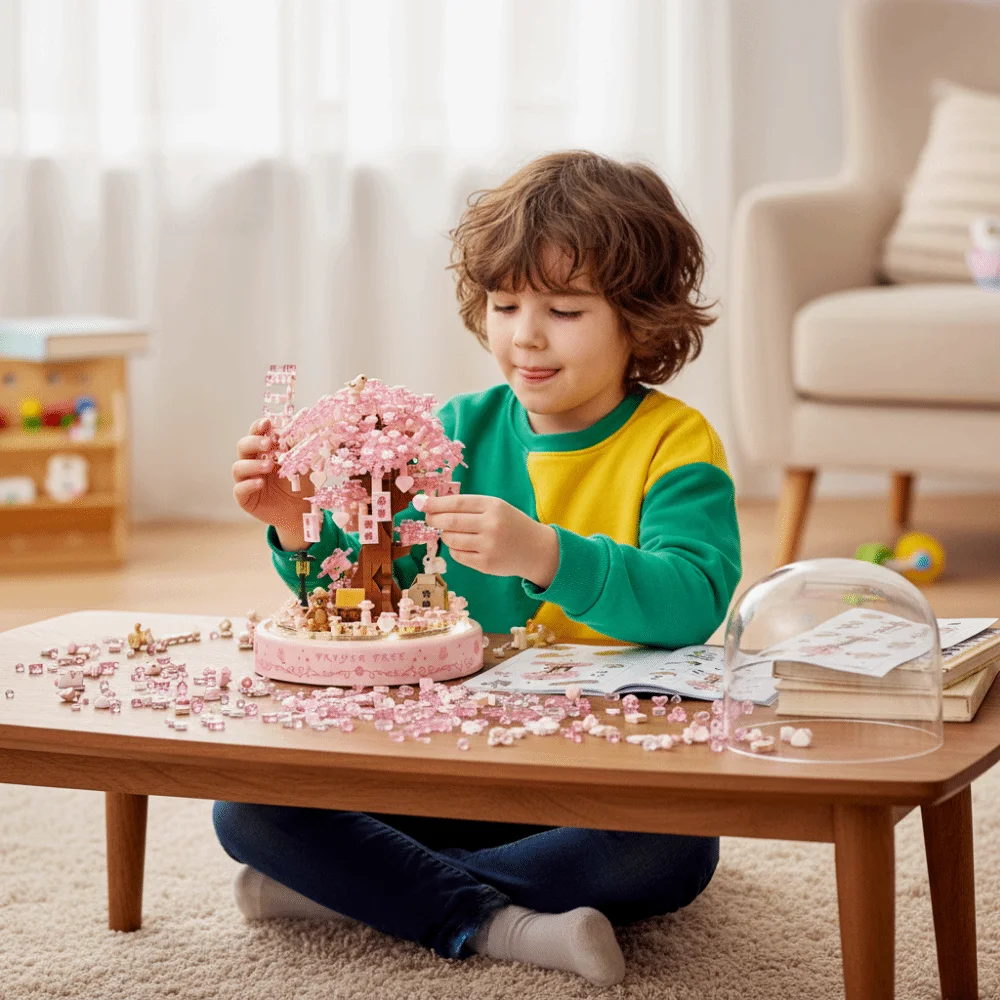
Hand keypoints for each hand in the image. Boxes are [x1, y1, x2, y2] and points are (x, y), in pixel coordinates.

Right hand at [232, 417, 310, 549]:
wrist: (300, 509)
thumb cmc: (300, 483)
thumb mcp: (302, 463)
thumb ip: (297, 448)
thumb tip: (296, 430)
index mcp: (264, 451)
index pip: (256, 433)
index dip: (259, 427)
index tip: (267, 423)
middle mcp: (252, 462)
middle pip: (243, 446)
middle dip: (254, 442)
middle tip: (268, 444)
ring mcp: (246, 480)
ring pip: (238, 467)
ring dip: (253, 464)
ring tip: (269, 466)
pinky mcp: (244, 497)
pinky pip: (239, 489)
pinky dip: (249, 484)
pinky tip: (260, 483)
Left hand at [423, 494, 558, 586]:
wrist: (536, 550)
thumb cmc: (511, 525)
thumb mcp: (497, 508)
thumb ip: (470, 507)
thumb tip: (434, 507)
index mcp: (494, 506)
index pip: (457, 503)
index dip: (436, 503)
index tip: (421, 503)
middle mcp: (491, 525)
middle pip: (451, 521)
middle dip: (434, 519)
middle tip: (428, 519)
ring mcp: (488, 546)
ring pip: (451, 539)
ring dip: (445, 535)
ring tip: (451, 532)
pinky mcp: (485, 564)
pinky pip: (458, 555)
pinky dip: (454, 549)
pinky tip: (462, 545)